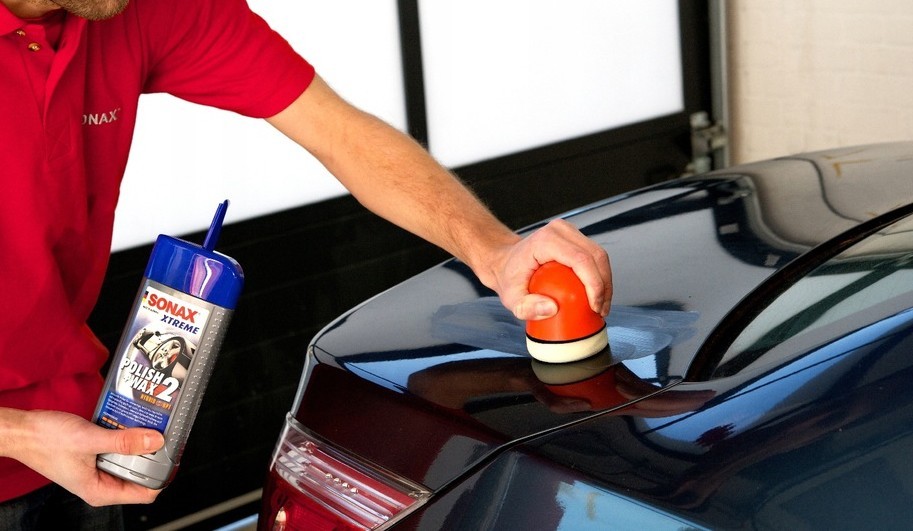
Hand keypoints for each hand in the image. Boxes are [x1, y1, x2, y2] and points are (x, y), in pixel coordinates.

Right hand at [1, 409, 164, 506]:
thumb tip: (155, 442)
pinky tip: (132, 424)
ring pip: (130, 461)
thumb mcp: (90, 439)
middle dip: (153, 457)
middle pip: (140, 476)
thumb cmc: (46, 440)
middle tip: (165, 435)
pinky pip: (119, 450)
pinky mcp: (94, 456)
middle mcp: (100, 484)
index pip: (145, 494)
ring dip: (140, 445)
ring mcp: (97, 470)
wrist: (23, 430)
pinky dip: (126, 438)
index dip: (162, 477)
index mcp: (100, 490)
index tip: (174, 456)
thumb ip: (124, 441)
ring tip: (150, 426)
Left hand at [486, 219, 611, 320]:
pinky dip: (600, 276)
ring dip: (605, 282)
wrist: (504, 261)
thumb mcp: (511, 298)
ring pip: (600, 255)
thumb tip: (553, 308)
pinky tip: (597, 295)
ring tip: (601, 306)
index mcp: (546, 240)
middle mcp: (560, 231)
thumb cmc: (508, 277)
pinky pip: (594, 257)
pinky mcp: (575, 238)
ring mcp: (569, 232)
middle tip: (600, 310)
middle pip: (596, 256)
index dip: (594, 284)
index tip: (595, 307)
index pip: (581, 260)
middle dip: (604, 286)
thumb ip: (526, 308)